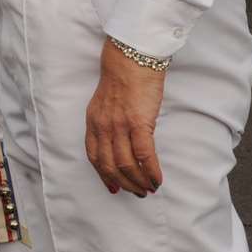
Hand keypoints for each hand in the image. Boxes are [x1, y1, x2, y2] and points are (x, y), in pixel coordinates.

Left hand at [85, 40, 166, 196]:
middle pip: (110, 165)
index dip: (104, 175)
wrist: (132, 59)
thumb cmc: (123, 78)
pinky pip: (144, 155)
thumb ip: (108, 122)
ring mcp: (119, 126)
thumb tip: (119, 142)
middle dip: (124, 183)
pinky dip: (151, 171)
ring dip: (139, 181)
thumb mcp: (105, 103)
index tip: (114, 187)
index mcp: (93, 121)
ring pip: (126, 164)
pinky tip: (157, 179)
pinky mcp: (139, 123)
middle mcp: (103, 126)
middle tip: (138, 192)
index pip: (94, 156)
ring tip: (149, 189)